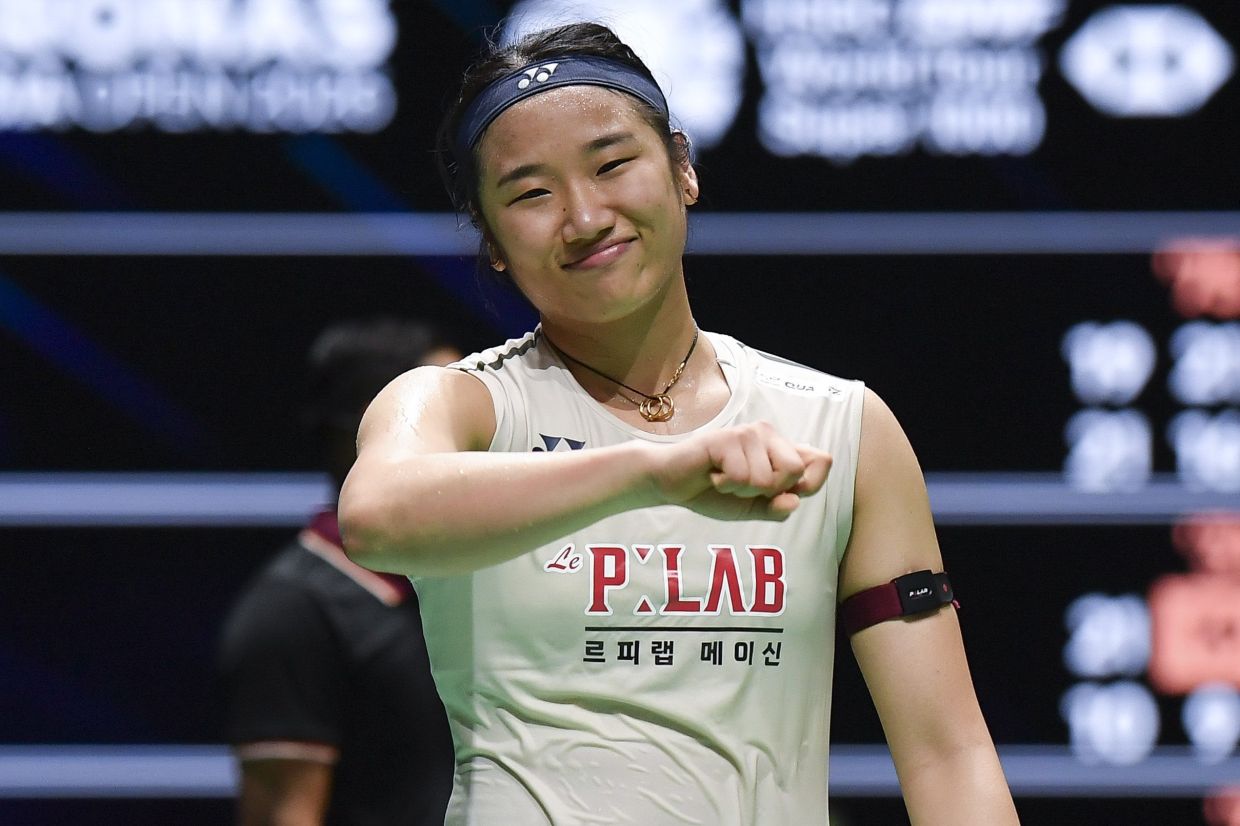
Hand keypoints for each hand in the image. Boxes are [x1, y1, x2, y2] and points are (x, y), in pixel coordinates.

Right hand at [648, 421, 831, 518]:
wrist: (673, 485)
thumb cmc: (714, 492)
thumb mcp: (753, 508)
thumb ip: (777, 507)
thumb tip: (794, 501)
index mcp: (781, 448)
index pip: (822, 460)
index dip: (810, 484)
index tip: (781, 493)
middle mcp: (769, 435)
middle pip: (795, 472)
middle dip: (768, 491)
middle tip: (743, 485)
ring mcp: (747, 433)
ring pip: (766, 478)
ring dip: (741, 490)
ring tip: (723, 479)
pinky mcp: (726, 438)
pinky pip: (741, 476)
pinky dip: (725, 485)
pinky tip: (712, 474)